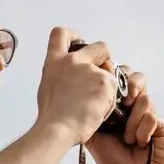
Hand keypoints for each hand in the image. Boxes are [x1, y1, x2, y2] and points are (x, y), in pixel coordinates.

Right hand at [35, 27, 122, 145]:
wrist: (59, 128)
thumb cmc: (51, 116)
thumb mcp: (47, 88)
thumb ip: (60, 76)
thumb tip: (69, 77)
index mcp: (55, 62)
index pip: (60, 34)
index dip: (74, 36)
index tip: (79, 44)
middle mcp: (73, 61)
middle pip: (100, 46)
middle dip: (105, 59)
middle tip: (100, 76)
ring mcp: (91, 70)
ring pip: (112, 71)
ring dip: (108, 84)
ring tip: (95, 103)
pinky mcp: (105, 81)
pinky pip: (116, 88)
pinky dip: (110, 100)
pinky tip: (99, 110)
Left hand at [86, 69, 163, 163]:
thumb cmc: (112, 161)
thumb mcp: (94, 136)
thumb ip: (90, 116)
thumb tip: (81, 96)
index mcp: (119, 107)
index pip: (121, 80)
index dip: (116, 79)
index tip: (107, 89)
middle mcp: (135, 108)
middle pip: (138, 79)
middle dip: (130, 86)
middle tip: (124, 102)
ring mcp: (151, 115)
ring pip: (144, 99)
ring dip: (133, 120)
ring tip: (128, 139)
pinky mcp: (163, 125)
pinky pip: (152, 116)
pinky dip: (143, 130)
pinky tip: (140, 143)